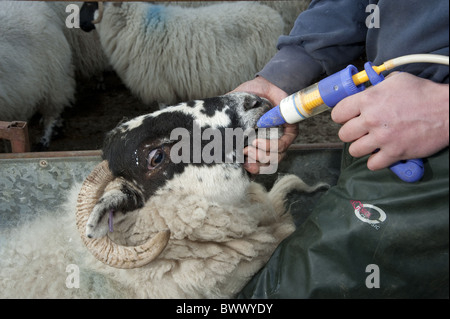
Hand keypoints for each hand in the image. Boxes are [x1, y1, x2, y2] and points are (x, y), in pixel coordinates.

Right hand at [231, 76, 298, 173]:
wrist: (267, 84)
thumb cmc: (250, 96)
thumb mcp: (232, 109)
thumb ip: (223, 118)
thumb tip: (203, 125)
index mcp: (255, 142)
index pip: (254, 162)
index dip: (248, 169)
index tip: (239, 168)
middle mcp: (268, 144)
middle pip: (265, 165)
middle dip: (254, 166)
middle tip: (244, 159)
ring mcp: (280, 139)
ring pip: (275, 158)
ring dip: (260, 156)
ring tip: (248, 149)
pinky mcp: (290, 131)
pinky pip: (283, 145)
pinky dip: (271, 146)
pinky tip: (258, 141)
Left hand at [331, 72, 448, 170]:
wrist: (447, 111)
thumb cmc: (423, 93)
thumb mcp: (396, 81)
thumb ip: (374, 88)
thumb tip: (362, 93)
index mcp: (368, 100)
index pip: (338, 113)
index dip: (342, 116)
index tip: (348, 118)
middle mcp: (371, 119)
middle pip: (343, 134)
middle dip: (351, 133)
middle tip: (362, 131)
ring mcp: (382, 138)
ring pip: (354, 151)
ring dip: (362, 147)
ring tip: (372, 142)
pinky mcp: (394, 153)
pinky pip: (372, 164)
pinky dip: (376, 161)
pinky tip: (382, 153)